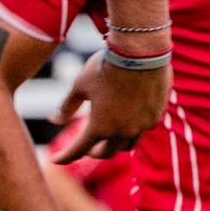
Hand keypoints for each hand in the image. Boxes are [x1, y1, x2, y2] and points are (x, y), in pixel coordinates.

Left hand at [54, 54, 169, 160]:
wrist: (141, 50)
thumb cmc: (105, 65)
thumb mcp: (80, 85)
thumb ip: (67, 106)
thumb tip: (53, 120)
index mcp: (99, 127)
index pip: (78, 151)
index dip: (65, 157)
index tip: (56, 160)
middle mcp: (122, 132)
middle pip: (106, 152)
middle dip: (94, 152)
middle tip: (87, 149)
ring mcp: (141, 125)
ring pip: (127, 145)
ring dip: (115, 144)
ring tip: (109, 137)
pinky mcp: (156, 116)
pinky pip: (142, 129)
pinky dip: (132, 129)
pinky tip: (128, 119)